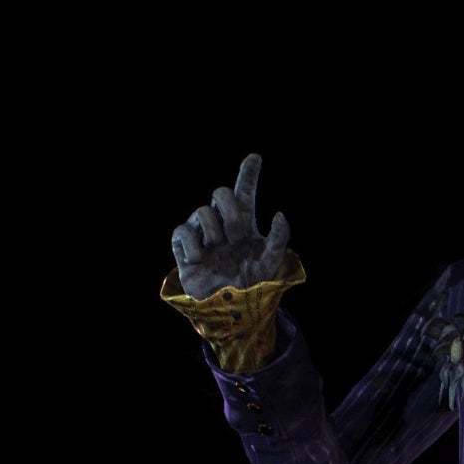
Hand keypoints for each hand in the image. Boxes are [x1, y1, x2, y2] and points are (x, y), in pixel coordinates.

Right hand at [171, 153, 290, 299]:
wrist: (229, 306)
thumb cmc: (251, 282)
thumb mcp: (271, 261)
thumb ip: (280, 237)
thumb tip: (279, 213)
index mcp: (244, 222)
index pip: (244, 192)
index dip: (248, 173)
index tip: (256, 157)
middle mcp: (221, 223)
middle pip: (221, 192)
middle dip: (230, 213)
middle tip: (237, 238)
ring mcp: (201, 232)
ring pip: (202, 211)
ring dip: (214, 231)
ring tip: (219, 250)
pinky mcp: (183, 246)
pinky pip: (183, 231)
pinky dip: (194, 245)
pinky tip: (201, 258)